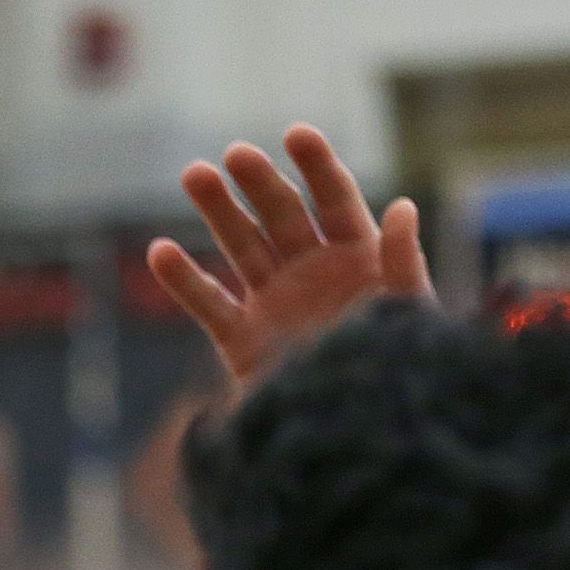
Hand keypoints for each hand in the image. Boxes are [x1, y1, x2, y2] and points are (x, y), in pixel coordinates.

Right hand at [146, 124, 430, 385]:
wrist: (360, 433)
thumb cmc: (397, 371)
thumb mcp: (409, 315)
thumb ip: (402, 263)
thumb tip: (402, 208)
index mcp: (357, 255)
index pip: (334, 198)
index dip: (316, 166)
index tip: (295, 135)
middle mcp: (312, 269)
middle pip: (281, 214)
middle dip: (260, 183)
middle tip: (236, 156)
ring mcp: (274, 300)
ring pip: (241, 246)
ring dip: (218, 211)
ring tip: (195, 174)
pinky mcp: (242, 339)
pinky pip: (209, 304)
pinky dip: (185, 280)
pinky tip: (161, 252)